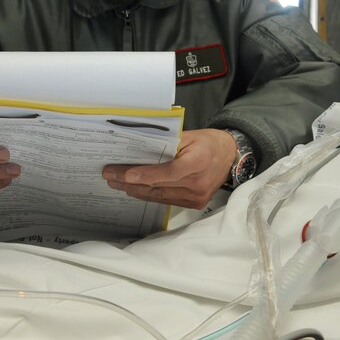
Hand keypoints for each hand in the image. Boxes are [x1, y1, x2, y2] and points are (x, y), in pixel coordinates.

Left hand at [101, 128, 237, 208]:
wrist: (229, 156)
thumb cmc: (208, 142)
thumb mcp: (189, 136)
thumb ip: (167, 145)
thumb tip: (138, 151)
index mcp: (199, 161)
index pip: (169, 171)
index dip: (146, 175)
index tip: (125, 175)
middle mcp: (198, 182)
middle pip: (159, 185)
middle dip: (130, 181)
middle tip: (109, 176)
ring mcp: (197, 196)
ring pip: (159, 196)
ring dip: (135, 190)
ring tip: (116, 183)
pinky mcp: (195, 203)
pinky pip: (166, 201)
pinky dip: (148, 195)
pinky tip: (134, 190)